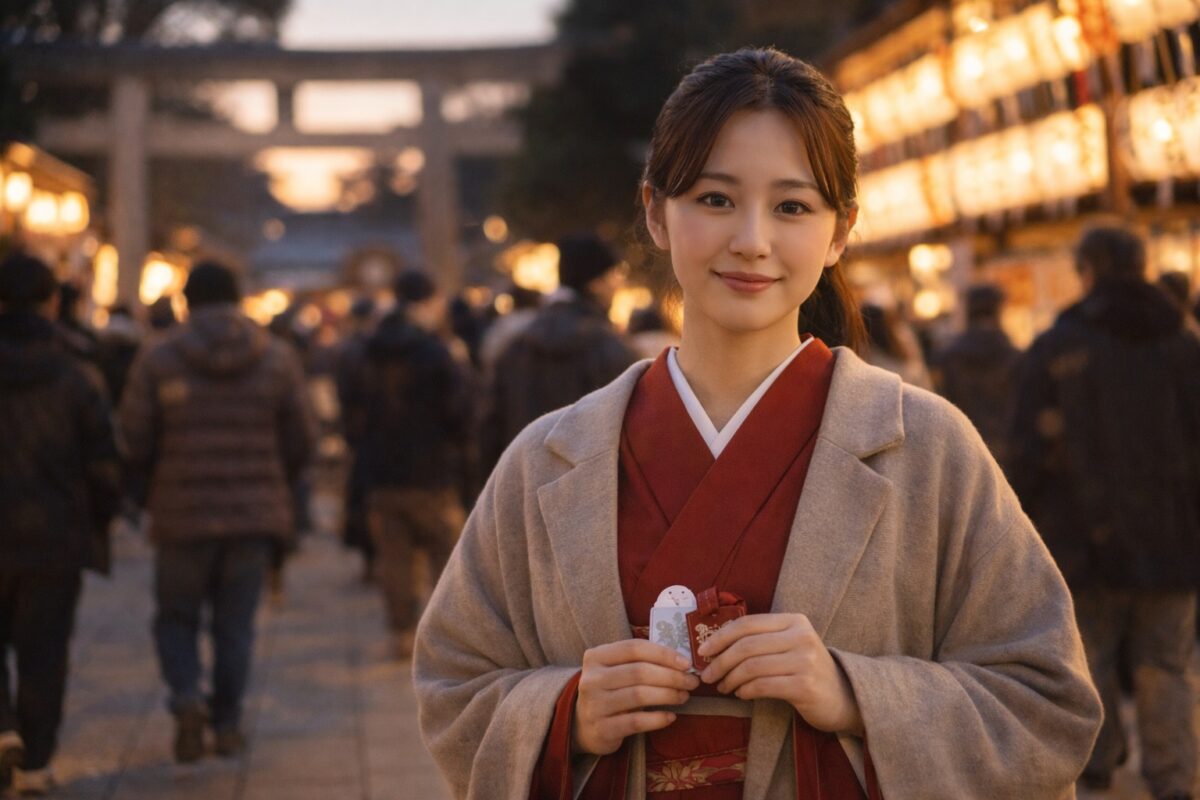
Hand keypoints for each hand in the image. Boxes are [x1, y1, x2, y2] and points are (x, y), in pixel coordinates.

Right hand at [572, 639, 699, 755]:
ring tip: (684, 696)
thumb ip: (640, 661)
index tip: (686, 663)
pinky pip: (636, 721)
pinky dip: (657, 719)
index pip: (634, 648)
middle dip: (671, 676)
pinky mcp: (602, 728)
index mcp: (596, 656)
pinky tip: (671, 717)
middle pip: (639, 671)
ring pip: (639, 695)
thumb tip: (681, 661)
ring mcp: (594, 704)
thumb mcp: (616, 670)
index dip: (663, 654)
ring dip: (668, 695)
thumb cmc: (609, 691)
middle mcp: (591, 679)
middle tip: (691, 682)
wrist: (583, 725)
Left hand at [696, 613, 862, 734]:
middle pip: (746, 646)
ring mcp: (805, 660)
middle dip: (720, 662)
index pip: (747, 623)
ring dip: (730, 679)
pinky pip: (763, 686)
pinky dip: (745, 691)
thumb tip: (714, 647)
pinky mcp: (804, 685)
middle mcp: (801, 636)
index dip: (720, 637)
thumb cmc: (806, 670)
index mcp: (794, 621)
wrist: (844, 697)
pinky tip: (741, 694)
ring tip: (723, 687)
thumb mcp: (788, 646)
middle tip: (707, 676)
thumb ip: (760, 641)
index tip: (703, 651)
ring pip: (752, 667)